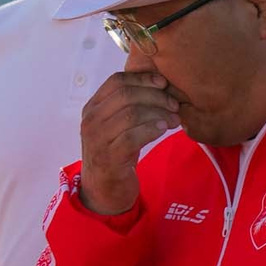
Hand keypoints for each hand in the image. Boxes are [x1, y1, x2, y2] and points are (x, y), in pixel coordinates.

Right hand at [76, 71, 179, 216]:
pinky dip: (152, 130)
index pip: (116, 81)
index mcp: (93, 107)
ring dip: (158, 113)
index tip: (164, 83)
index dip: (142, 78)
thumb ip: (131, 105)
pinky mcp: (108, 158)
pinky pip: (132, 137)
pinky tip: (164, 129)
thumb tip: (161, 84)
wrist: (104, 187)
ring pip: (130, 114)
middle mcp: (91, 120)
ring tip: (175, 119)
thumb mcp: (119, 124)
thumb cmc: (117, 151)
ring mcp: (97, 139)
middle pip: (126, 95)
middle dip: (155, 96)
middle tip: (174, 105)